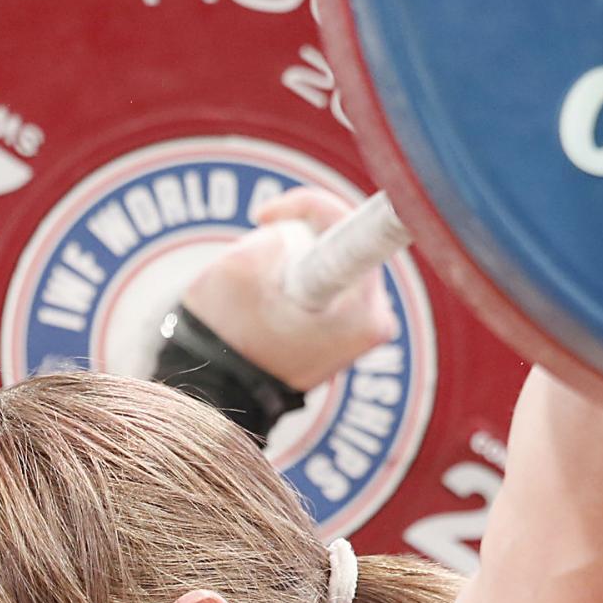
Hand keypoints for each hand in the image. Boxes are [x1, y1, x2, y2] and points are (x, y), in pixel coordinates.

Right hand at [181, 188, 398, 392]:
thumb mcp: (236, 268)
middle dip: (299, 237)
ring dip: (298, 260)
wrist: (225, 396)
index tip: (266, 217)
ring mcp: (369, 330)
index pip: (351, 226)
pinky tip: (272, 302)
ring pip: (336, 263)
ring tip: (260, 286)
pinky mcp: (355, 334)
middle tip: (258, 252)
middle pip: (344, 244)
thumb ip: (274, 235)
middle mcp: (377, 320)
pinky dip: (302, 280)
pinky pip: (334, 285)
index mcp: (361, 308)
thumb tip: (293, 234)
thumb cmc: (229, 341)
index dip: (307, 206)